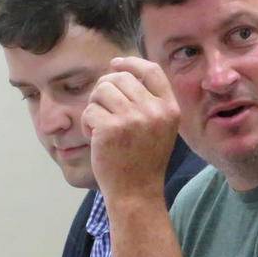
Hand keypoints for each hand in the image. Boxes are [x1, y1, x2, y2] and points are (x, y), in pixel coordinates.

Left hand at [82, 57, 179, 202]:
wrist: (136, 193)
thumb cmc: (143, 161)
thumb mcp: (159, 128)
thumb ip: (148, 100)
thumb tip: (119, 68)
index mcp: (169, 109)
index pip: (151, 70)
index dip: (131, 63)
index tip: (115, 64)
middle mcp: (154, 111)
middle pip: (120, 78)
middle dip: (105, 90)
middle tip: (104, 112)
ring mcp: (133, 119)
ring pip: (101, 90)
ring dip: (95, 107)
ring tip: (101, 127)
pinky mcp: (111, 129)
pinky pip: (89, 110)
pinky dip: (87, 124)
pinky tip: (96, 139)